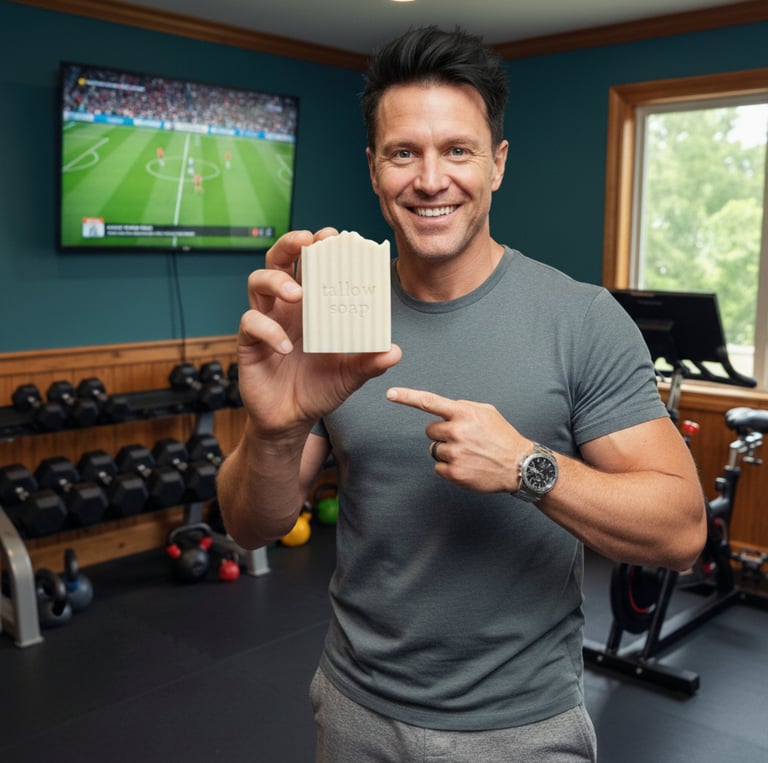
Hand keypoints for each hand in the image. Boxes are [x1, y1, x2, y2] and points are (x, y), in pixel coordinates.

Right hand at [237, 228, 401, 439]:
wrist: (292, 420)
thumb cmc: (319, 389)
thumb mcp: (350, 376)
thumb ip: (369, 363)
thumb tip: (394, 351)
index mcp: (312, 307)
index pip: (312, 266)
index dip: (320, 247)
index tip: (334, 236)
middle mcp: (286, 308)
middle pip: (278, 261)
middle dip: (290, 244)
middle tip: (308, 241)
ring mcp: (266, 322)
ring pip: (257, 283)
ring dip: (276, 281)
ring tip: (297, 294)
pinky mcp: (249, 343)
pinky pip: (251, 324)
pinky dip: (268, 330)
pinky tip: (285, 346)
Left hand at [386, 387, 526, 492]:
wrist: (520, 465)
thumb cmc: (502, 437)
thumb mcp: (486, 412)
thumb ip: (463, 407)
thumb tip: (444, 409)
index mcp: (464, 413)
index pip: (429, 402)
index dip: (407, 397)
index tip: (390, 394)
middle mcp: (457, 431)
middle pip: (430, 430)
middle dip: (442, 434)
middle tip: (464, 440)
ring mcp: (455, 453)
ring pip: (434, 449)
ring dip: (447, 451)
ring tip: (468, 453)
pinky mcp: (454, 473)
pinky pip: (438, 467)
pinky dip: (449, 467)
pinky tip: (467, 465)